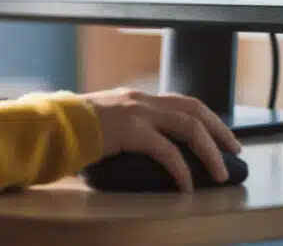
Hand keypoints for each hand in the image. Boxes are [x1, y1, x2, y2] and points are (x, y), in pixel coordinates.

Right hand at [82, 88, 241, 191]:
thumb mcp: (100, 121)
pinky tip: (185, 186)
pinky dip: (182, 170)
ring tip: (220, 172)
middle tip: (234, 149)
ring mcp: (136, 112)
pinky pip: (167, 151)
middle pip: (193, 107)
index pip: (178, 101)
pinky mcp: (131, 131)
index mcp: (132, 97)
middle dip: (219, 128)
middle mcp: (138, 99)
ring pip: (189, 125)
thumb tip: (129, 146)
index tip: (216, 134)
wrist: (49, 126)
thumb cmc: (67, 127)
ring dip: (210, 150)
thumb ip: (118, 127)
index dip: (203, 117)